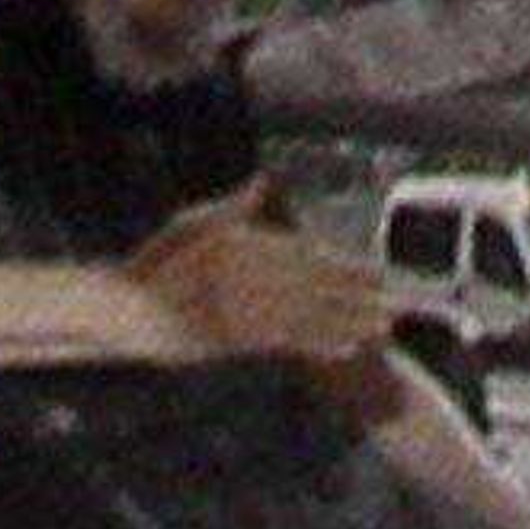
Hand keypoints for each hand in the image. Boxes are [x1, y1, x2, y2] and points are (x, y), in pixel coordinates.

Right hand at [125, 177, 391, 363]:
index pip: (309, 254)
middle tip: (399, 301)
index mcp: (247, 243)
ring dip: (351, 320)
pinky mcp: (241, 337)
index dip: (347, 265)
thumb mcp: (192, 223)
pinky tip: (347, 345)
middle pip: (320, 285)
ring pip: (312, 313)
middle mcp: (254, 273)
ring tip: (384, 325)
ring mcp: (249, 307)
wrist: (130, 311)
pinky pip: (289, 339)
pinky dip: (321, 341)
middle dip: (361, 295)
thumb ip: (233, 207)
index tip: (377, 272)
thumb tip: (262, 182)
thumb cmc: (157, 264)